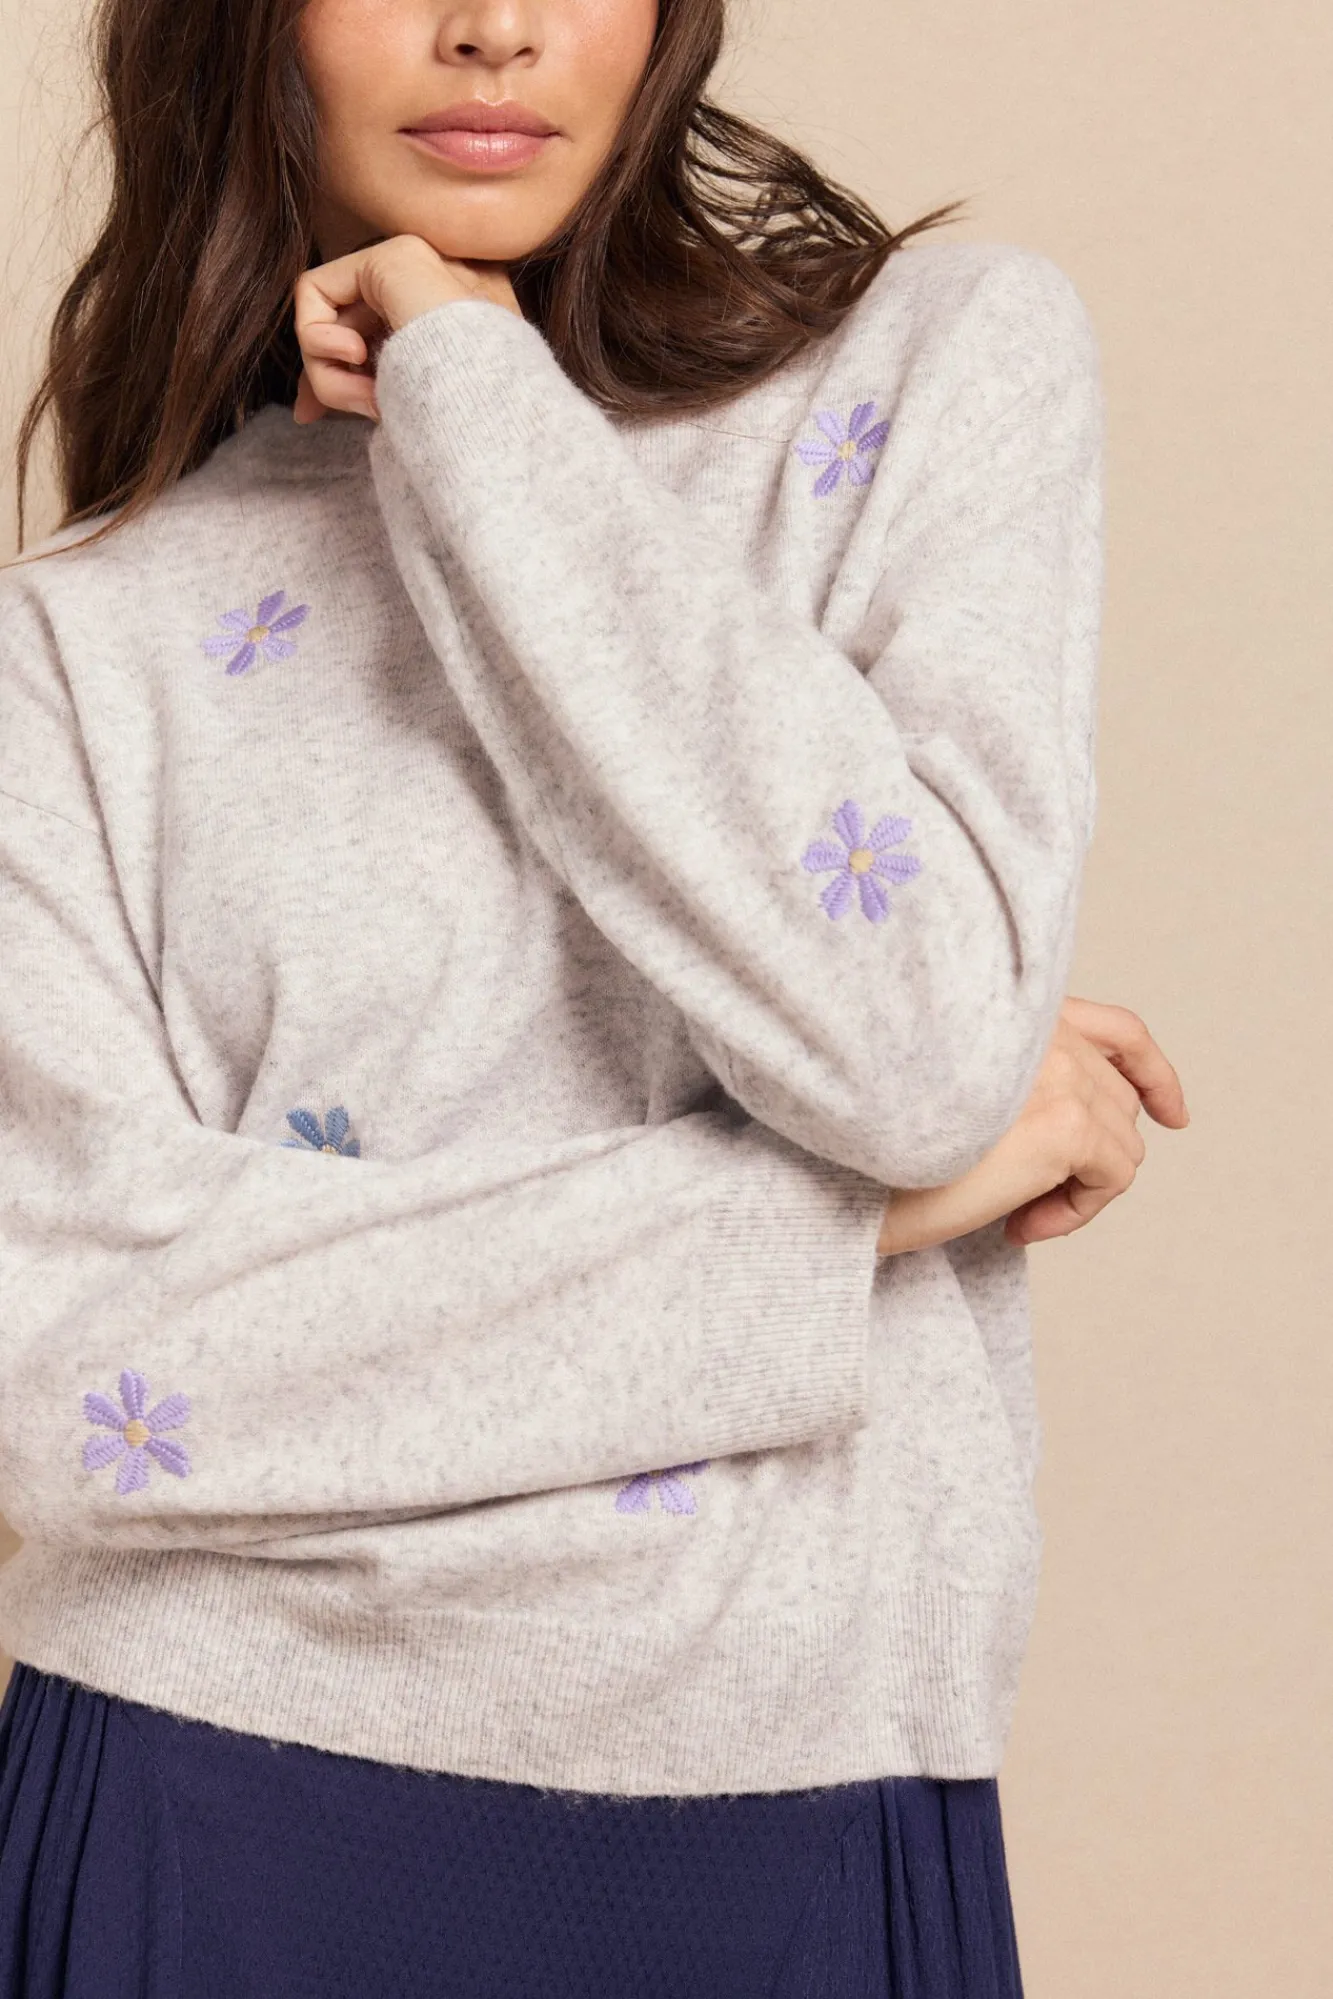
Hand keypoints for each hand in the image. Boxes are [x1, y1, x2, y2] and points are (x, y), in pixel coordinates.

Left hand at [291, 234, 522, 425]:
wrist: (490, 404)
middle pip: (340, 329)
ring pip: (327, 318)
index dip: (332, 379)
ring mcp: (411, 268)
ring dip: (328, 371)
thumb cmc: (461, 423)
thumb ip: (362, 395)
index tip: (312, 415)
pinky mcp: (388, 257)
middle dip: (316, 373)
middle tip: (311, 413)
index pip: (362, 343)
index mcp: (439, 330)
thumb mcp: (402, 409)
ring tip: (366, 397)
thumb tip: (304, 409)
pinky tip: (356, 356)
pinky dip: (318, 335)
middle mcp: (426, 291)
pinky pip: (315, 291)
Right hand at [876, 997, 1189, 1255]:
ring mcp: (1059, 1072)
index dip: (1152, 1071)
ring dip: (1079, 1187)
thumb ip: (1024, 1078)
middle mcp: (1043, 1027)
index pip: (1117, 1028)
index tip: (1171, 1114)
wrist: (839, 1171)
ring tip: (1015, 1211)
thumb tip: (1100, 1126)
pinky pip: (1113, 1179)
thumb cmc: (877, 1141)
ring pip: (1123, 1143)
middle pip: (1119, 1099)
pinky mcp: (1067, 1125)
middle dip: (1090, 1155)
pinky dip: (1078, 1212)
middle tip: (1025, 1196)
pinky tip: (1020, 1224)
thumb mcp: (961, 1089)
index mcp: (1017, 1010)